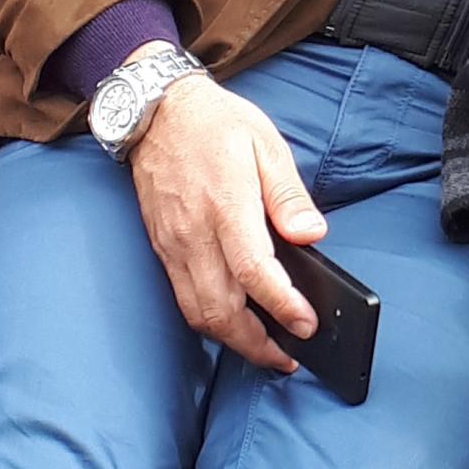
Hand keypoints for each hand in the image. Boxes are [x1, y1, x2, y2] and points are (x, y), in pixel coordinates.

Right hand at [128, 72, 327, 370]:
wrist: (157, 111)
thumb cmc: (216, 124)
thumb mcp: (265, 144)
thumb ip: (288, 195)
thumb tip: (311, 235)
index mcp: (226, 204)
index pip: (253, 271)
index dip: (282, 305)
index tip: (306, 325)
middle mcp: (194, 233)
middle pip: (220, 309)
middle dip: (255, 344)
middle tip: (288, 356)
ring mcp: (173, 244)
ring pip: (197, 312)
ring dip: (231, 340)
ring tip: (265, 348)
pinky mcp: (162, 248)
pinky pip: (183, 298)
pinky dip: (209, 320)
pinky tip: (233, 322)